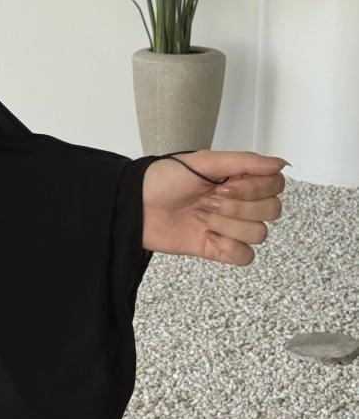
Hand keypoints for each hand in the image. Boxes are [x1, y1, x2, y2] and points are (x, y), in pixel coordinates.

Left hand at [142, 150, 287, 266]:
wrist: (137, 207)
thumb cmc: (164, 180)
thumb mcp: (205, 161)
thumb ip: (246, 161)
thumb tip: (280, 163)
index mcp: (240, 178)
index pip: (275, 186)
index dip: (255, 188)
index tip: (226, 184)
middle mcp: (240, 202)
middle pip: (272, 211)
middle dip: (238, 207)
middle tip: (209, 201)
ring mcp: (231, 227)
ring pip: (259, 234)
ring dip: (228, 225)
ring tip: (202, 217)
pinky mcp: (220, 249)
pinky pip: (245, 256)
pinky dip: (228, 247)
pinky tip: (208, 236)